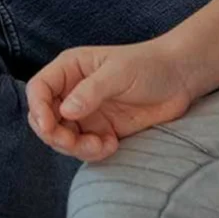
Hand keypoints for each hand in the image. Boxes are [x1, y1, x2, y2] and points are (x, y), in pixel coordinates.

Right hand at [25, 40, 195, 161]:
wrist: (181, 79)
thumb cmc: (149, 65)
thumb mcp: (118, 73)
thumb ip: (91, 91)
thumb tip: (65, 112)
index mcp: (68, 70)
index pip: (39, 90)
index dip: (37, 109)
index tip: (49, 126)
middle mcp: (71, 92)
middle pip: (44, 118)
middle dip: (54, 135)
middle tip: (73, 143)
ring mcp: (84, 113)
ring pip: (62, 137)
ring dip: (75, 148)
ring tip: (101, 145)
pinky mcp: (100, 130)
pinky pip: (83, 148)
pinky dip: (93, 152)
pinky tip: (112, 145)